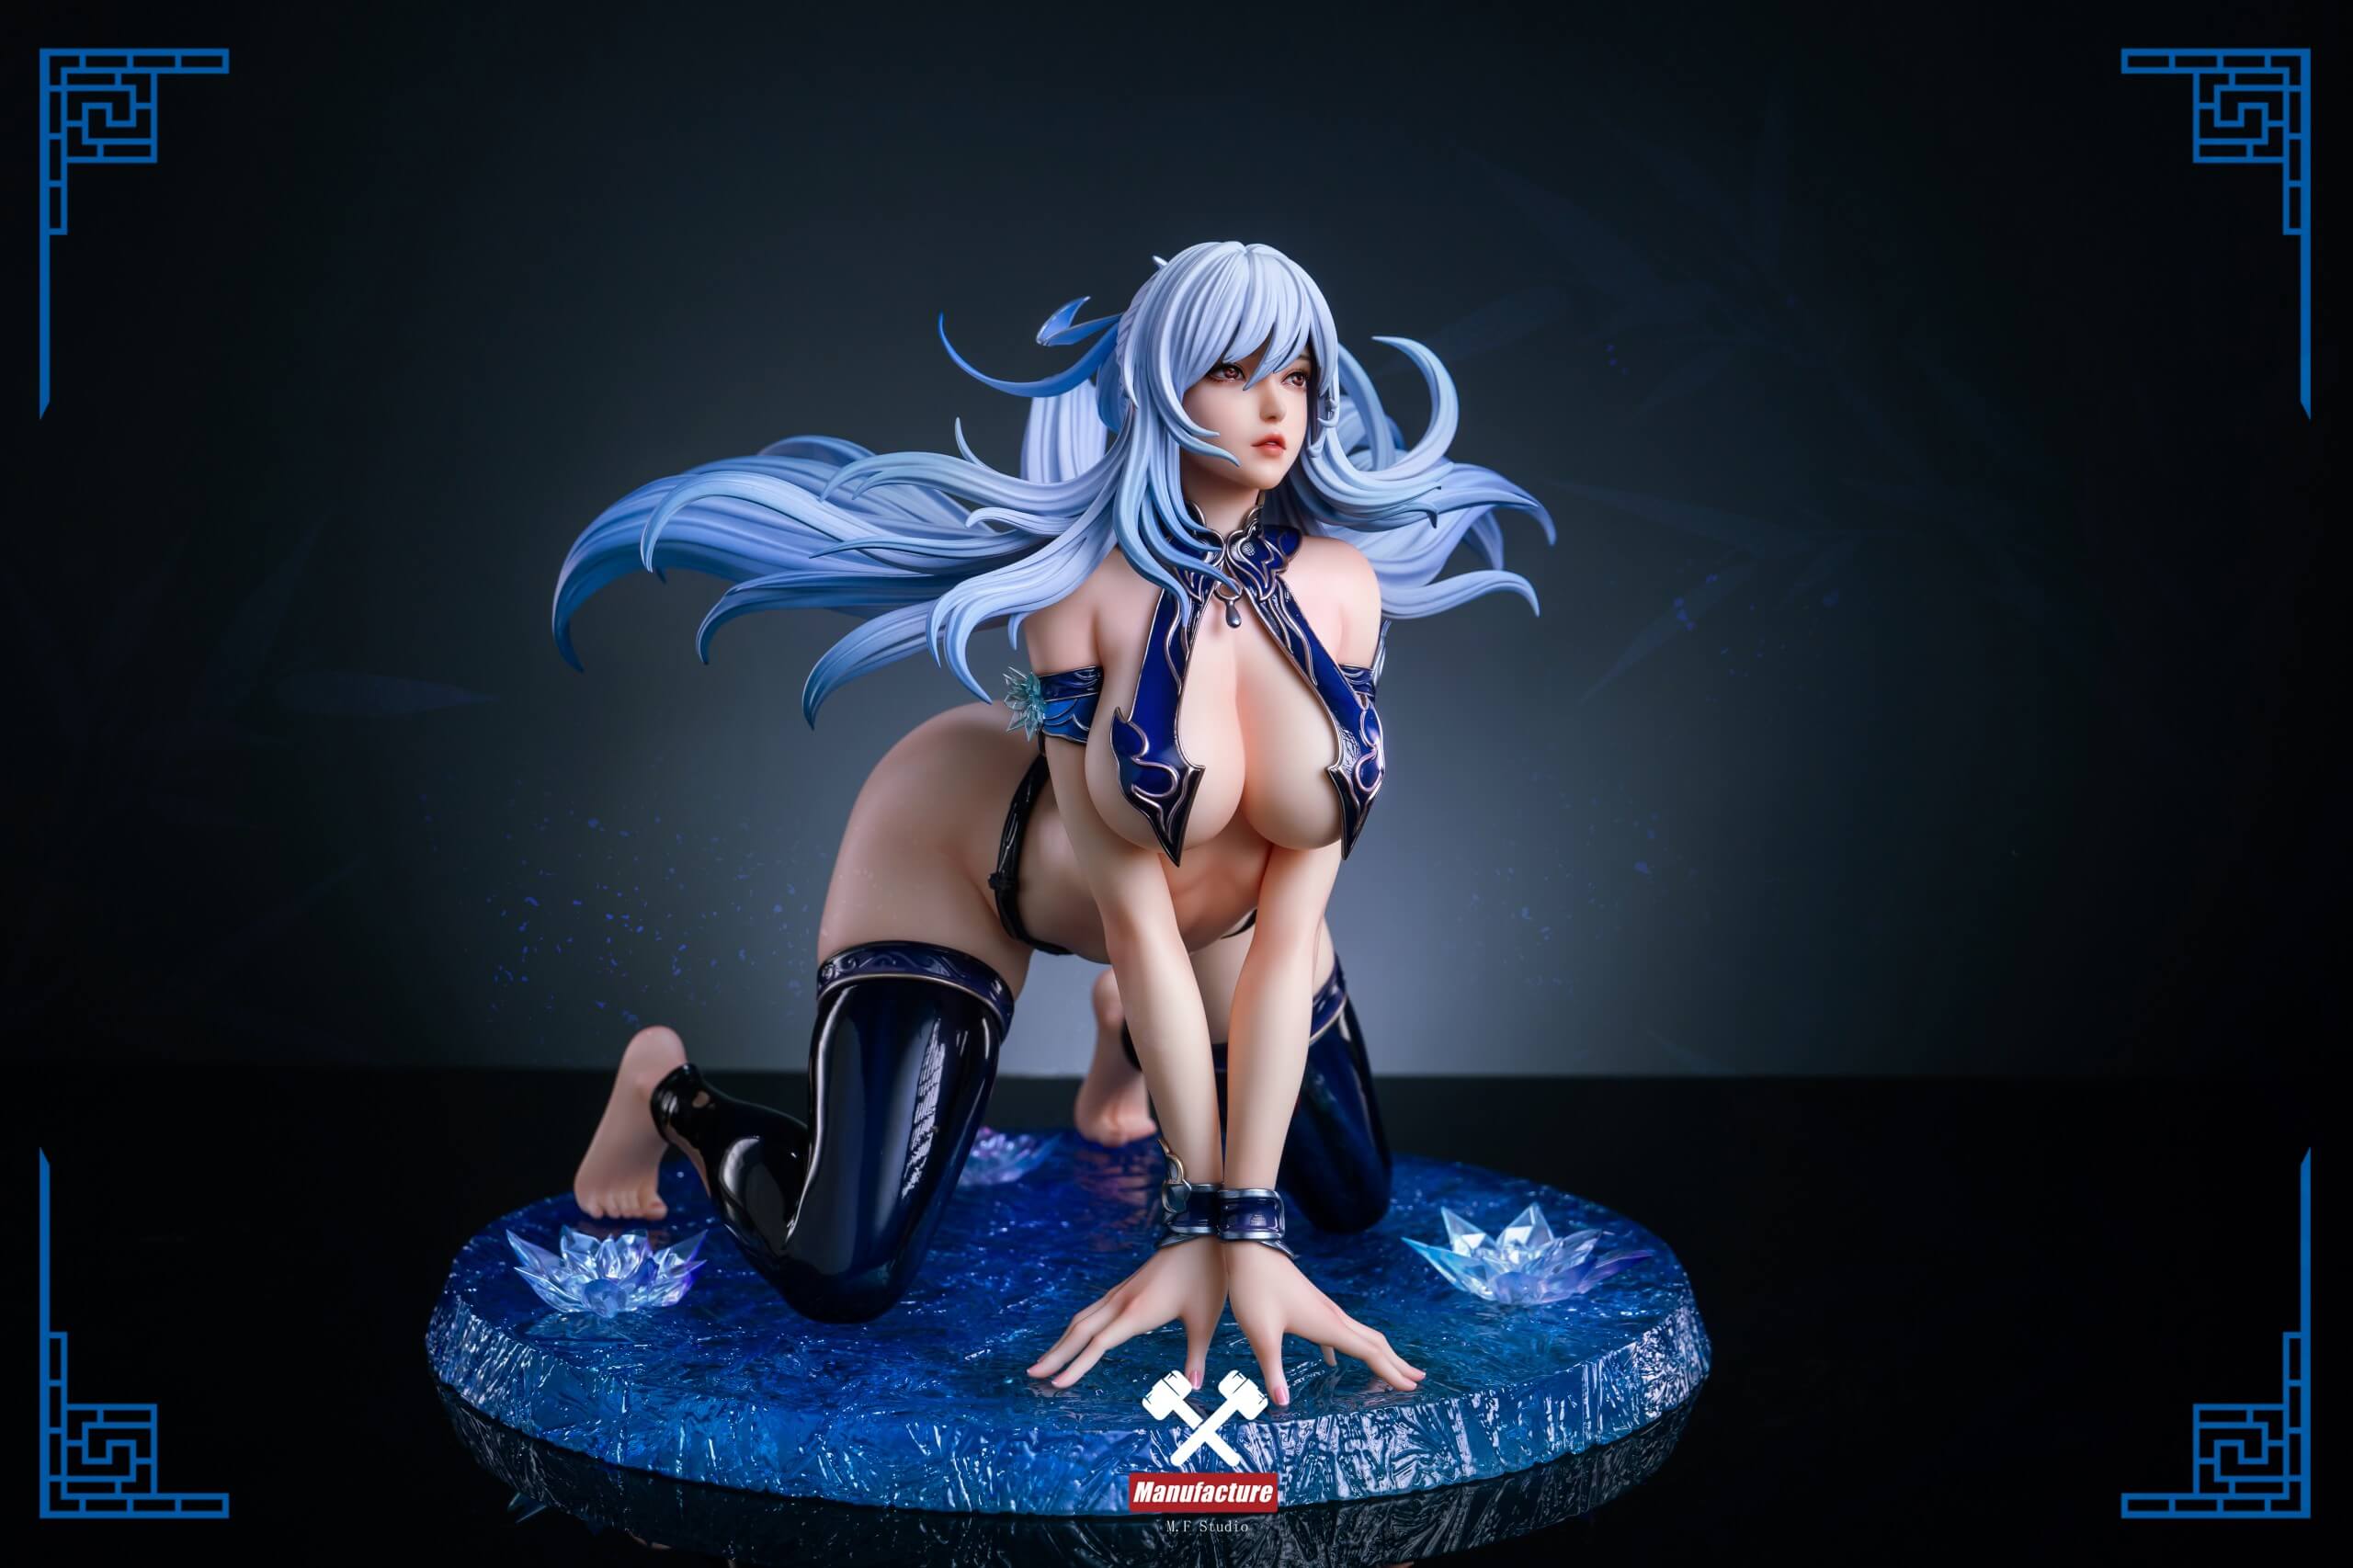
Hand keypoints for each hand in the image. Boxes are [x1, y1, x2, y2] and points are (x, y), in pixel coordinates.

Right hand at [1026, 1234, 1226, 1390]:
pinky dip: (1076, 1327)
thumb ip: (1196, 1355)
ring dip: (1062, 1340)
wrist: (1201, 1234)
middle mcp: (1122, 1301)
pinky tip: (1074, 1336)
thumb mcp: (1205, 1319)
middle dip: (1056, 1354)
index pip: (1098, 1345)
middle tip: (1033, 1374)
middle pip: (1079, 1331)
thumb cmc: (1205, 1276)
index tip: (1057, 1385)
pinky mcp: (1124, 1287)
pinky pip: (1092, 1310)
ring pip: (1082, 1318)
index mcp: (1137, 1312)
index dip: (1076, 1366)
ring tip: (1046, 1360)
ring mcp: (1120, 1292)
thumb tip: (1194, 1386)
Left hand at [1223, 1239, 1424, 1405]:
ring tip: (1389, 1370)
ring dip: (1379, 1353)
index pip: (1369, 1352)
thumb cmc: (1255, 1290)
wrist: (1250, 1250)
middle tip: (1418, 1380)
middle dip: (1397, 1362)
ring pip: (1361, 1334)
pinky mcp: (1313, 1305)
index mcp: (1328, 1325)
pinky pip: (1340, 1330)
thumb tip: (1281, 1403)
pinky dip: (1348, 1346)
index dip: (1391, 1372)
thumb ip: (1272, 1371)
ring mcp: (1325, 1309)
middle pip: (1375, 1342)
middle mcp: (1333, 1316)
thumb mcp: (1260, 1335)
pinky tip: (1332, 1360)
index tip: (1412, 1387)